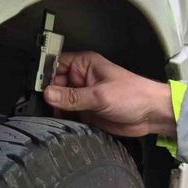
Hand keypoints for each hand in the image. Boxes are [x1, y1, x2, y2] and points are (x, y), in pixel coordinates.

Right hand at [44, 51, 175, 137]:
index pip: (56, 64)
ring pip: (60, 101)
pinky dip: (63, 119)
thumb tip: (49, 94)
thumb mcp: (101, 95)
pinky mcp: (87, 112)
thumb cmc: (135, 95)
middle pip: (55, 84)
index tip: (36, 86)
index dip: (45, 74)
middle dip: (48, 95)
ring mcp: (84, 96)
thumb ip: (73, 97)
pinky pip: (69, 115)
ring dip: (55, 108)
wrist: (151, 115)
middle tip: (42, 105)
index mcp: (85, 65)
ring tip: (50, 115)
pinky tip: (60, 123)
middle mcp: (82, 79)